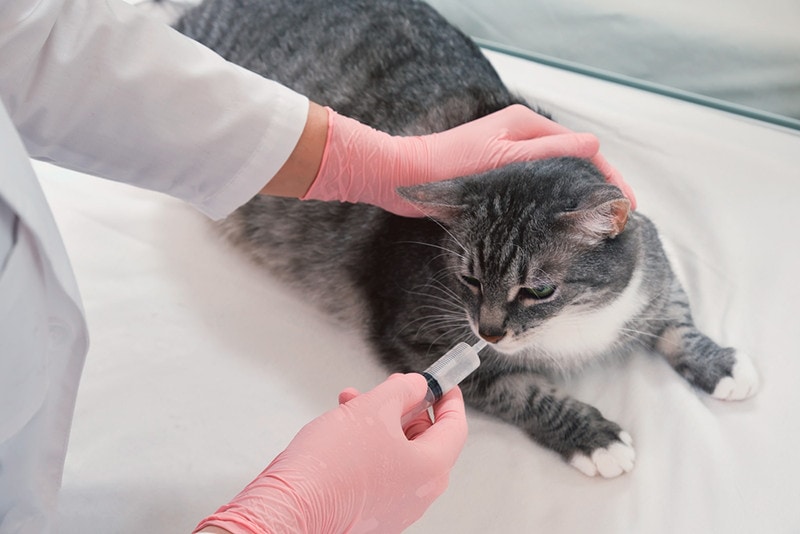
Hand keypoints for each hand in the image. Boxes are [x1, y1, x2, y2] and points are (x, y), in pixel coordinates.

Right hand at [194, 374, 467, 533]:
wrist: (293, 508)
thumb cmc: (332, 466)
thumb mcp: (373, 408)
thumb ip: (402, 391)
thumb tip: (416, 386)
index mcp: (431, 469)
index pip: (455, 427)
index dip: (448, 399)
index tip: (443, 383)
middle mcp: (419, 493)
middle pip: (426, 440)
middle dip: (407, 408)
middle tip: (392, 388)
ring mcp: (396, 506)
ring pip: (399, 453)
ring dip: (382, 423)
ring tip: (355, 402)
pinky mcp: (371, 512)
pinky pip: (382, 471)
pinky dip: (370, 446)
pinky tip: (345, 429)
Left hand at [302, 105, 634, 215]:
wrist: (405, 179)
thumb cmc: (449, 165)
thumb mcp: (504, 158)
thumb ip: (548, 153)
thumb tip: (593, 147)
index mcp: (527, 126)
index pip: (582, 149)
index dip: (608, 177)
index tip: (627, 204)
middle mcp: (522, 139)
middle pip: (573, 165)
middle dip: (597, 192)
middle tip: (618, 223)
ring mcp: (510, 159)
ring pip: (555, 181)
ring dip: (576, 202)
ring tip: (599, 229)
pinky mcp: (498, 180)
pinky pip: (535, 193)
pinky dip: (552, 207)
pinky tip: (562, 228)